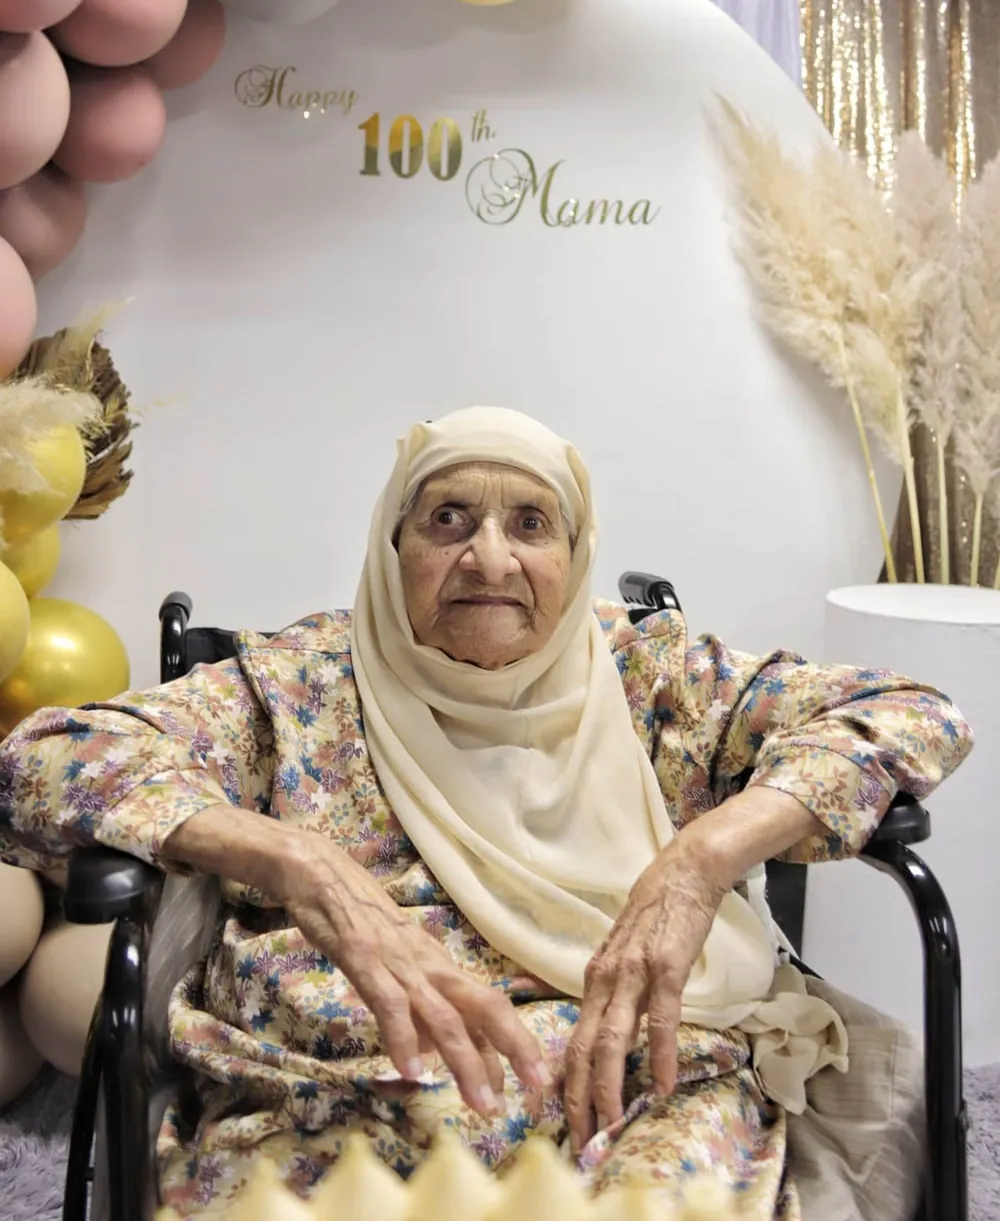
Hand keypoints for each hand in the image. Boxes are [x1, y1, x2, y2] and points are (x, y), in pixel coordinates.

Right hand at [273, 830, 549, 1116]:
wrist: (325, 877)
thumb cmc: (363, 924)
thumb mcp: (398, 967)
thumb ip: (417, 1008)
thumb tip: (431, 1052)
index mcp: (441, 967)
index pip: (488, 1009)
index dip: (512, 1044)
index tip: (530, 1081)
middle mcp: (431, 966)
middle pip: (484, 1006)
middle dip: (514, 1047)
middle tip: (537, 1087)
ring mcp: (400, 965)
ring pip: (443, 1016)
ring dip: (466, 1062)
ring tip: (482, 1103)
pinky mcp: (366, 962)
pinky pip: (390, 1004)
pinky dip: (403, 1038)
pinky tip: (414, 1071)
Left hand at [563, 832, 726, 1152]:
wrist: (682, 874)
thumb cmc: (656, 917)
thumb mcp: (625, 957)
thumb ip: (617, 994)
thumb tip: (611, 1036)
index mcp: (595, 980)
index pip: (574, 1041)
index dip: (569, 1085)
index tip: (568, 1121)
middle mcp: (605, 979)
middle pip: (584, 1047)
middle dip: (579, 1097)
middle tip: (581, 1138)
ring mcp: (634, 974)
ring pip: (613, 1038)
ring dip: (609, 1084)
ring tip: (611, 1122)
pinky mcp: (665, 968)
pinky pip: (659, 1018)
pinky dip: (658, 1054)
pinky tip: (661, 1084)